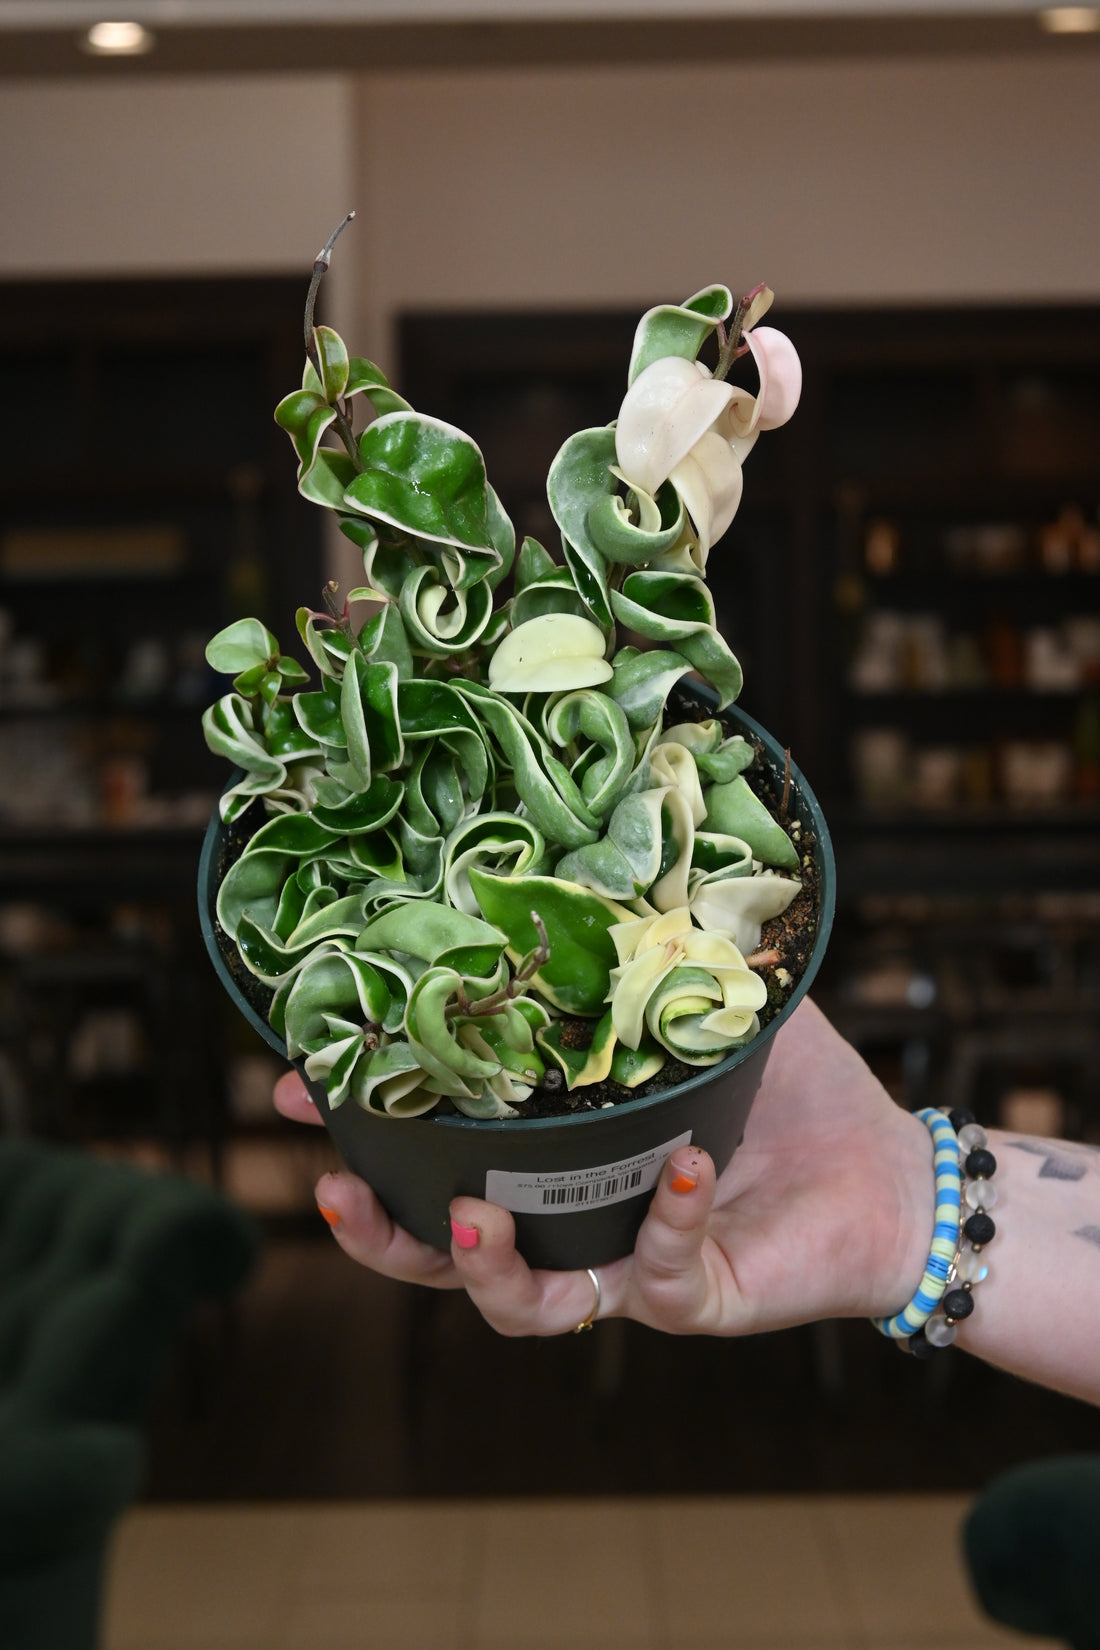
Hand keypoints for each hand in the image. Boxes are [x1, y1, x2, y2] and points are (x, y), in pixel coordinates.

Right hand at [273, 997, 933, 1336]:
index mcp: (559, 1164)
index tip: (298, 1085)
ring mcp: (632, 1270)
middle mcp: (578, 1227)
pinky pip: (662, 1277)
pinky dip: (666, 1218)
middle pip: (445, 1261)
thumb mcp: (703, 1001)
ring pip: (526, 1310)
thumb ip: (646, 940)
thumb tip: (593, 847)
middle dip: (381, 1233)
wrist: (890, 1171)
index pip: (436, 1162)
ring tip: (472, 1212)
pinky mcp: (701, 1297)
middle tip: (337, 1183)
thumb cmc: (789, 1091)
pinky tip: (683, 1165)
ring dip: (484, 1270)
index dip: (364, 1137)